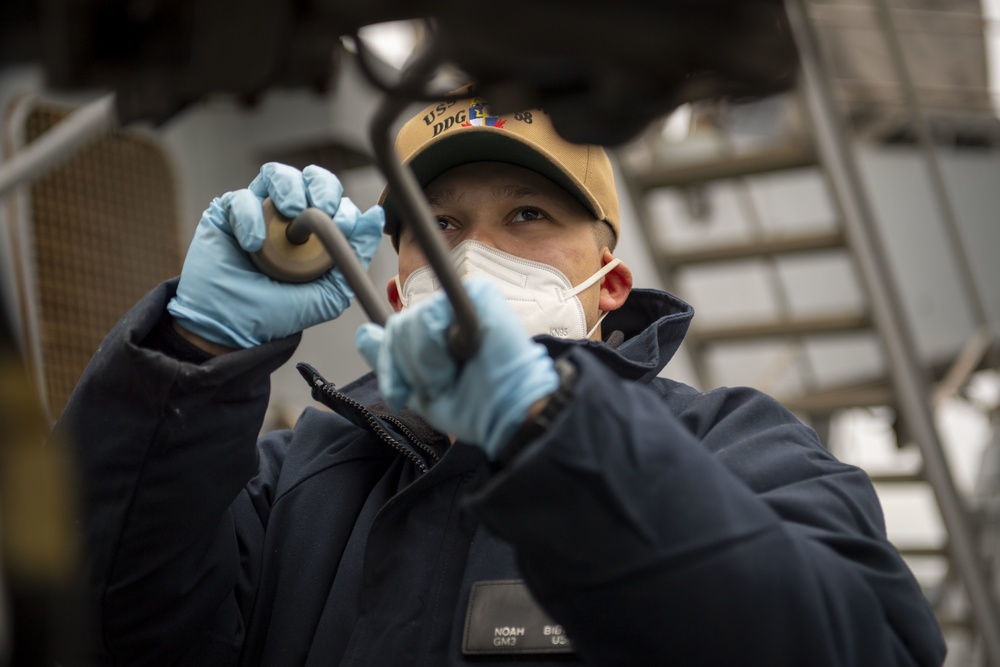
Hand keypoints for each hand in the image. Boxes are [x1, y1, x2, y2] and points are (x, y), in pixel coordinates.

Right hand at [167, 163, 383, 348]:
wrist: (232, 330)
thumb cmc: (278, 313)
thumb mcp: (329, 292)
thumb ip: (354, 256)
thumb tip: (375, 216)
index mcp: (316, 231)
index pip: (335, 202)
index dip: (343, 206)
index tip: (345, 225)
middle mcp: (288, 217)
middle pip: (310, 178)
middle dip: (321, 185)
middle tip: (322, 208)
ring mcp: (258, 212)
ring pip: (277, 175)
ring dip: (288, 186)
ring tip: (291, 211)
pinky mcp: (226, 214)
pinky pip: (240, 198)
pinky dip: (249, 216)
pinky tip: (253, 244)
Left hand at [355, 277, 559, 458]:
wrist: (506, 411)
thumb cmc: (471, 405)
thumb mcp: (419, 391)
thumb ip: (389, 361)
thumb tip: (363, 332)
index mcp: (429, 334)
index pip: (392, 333)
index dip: (391, 365)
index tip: (402, 394)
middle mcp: (443, 313)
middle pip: (398, 327)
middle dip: (411, 368)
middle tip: (441, 384)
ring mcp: (460, 301)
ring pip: (414, 321)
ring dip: (429, 361)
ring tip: (456, 371)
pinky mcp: (479, 294)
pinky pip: (436, 311)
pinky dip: (441, 341)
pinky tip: (463, 353)